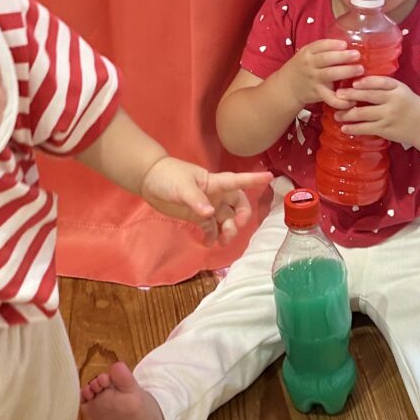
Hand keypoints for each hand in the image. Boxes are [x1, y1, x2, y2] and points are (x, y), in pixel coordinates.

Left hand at [138, 159, 271, 245]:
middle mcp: (216, 194)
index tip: (270, 177)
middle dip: (241, 218)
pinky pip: (211, 228)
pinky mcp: (198, 216)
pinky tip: (208, 243)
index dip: (254, 180)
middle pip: (238, 206)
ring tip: (221, 242)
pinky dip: (212, 236)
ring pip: (226, 220)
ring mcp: (208, 206)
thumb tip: (210, 214)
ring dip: (228, 231)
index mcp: (215, 182)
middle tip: (233, 227)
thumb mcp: (182, 187)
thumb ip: (196, 200)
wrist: (149, 181)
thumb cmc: (168, 176)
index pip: (238, 181)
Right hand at [273, 40, 363, 110]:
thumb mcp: (307, 54)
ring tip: (360, 70)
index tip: (345, 44)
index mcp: (307, 52)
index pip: (320, 45)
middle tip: (357, 55)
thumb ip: (322, 49)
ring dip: (346, 72)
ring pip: (330, 75)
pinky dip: (342, 101)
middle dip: (343, 56)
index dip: (333, 44)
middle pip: (326, 59)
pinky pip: (330, 98)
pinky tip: (353, 99)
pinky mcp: (318, 94)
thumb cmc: (302, 68)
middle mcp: (310, 65)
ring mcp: (314, 80)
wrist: (287, 87)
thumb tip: (348, 45)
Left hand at [336, 77, 419, 145]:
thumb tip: (358, 81)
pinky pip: (367, 128)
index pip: (381, 82)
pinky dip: (354, 128)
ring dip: (348, 114)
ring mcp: (389, 116)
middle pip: (370, 96)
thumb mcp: (401, 90)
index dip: (366, 81)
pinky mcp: (386, 129)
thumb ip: (384, 86)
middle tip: (337, 95)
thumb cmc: (409, 104)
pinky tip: (344, 128)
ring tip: (336, 114)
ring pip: (365, 113)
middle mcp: (393, 101)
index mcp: (397, 88)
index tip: (353, 82)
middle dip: (351, 95)